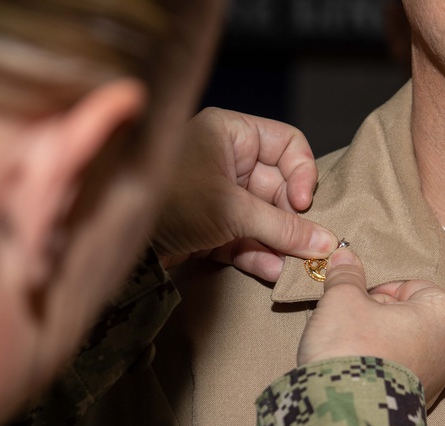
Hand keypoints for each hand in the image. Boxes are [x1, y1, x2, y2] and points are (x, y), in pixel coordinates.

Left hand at [153, 108, 335, 281]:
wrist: (117, 240)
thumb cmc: (169, 201)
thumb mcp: (233, 211)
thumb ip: (283, 227)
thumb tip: (327, 243)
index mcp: (230, 134)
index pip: (288, 144)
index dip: (303, 174)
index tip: (304, 205)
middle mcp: (226, 159)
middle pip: (280, 186)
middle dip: (294, 219)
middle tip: (308, 246)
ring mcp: (218, 194)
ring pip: (265, 216)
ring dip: (281, 242)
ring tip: (296, 266)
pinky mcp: (210, 226)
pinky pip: (247, 237)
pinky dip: (260, 254)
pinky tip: (274, 272)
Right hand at [298, 248, 444, 405]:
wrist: (346, 416)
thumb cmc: (353, 350)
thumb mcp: (343, 300)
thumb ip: (347, 276)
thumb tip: (345, 258)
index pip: (411, 286)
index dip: (378, 290)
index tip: (356, 299)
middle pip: (411, 314)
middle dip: (380, 315)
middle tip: (351, 322)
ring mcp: (440, 380)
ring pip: (405, 343)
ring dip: (379, 340)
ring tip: (352, 348)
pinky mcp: (421, 402)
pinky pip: (400, 371)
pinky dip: (381, 367)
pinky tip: (358, 371)